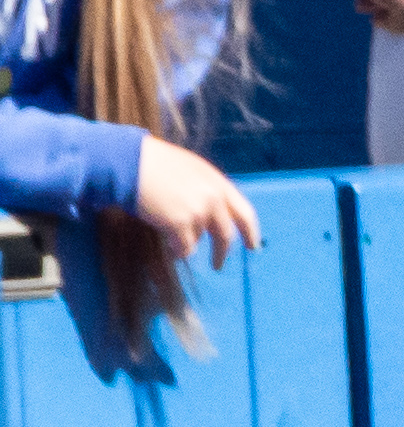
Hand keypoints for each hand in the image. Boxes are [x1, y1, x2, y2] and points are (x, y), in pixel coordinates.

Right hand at [131, 136, 262, 268]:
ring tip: (169, 236)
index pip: (244, 212)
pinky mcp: (180, 224)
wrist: (126, 161)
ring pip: (198, 240)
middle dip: (221, 252)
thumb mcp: (187, 169)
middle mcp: (213, 197)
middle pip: (225, 234)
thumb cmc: (150, 162)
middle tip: (217, 265)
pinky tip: (168, 246)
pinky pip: (184, 248)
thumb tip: (210, 213)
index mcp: (216, 181)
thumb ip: (204, 189)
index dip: (251, 232)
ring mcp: (198, 211)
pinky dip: (177, 250)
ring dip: (185, 242)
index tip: (254, 246)